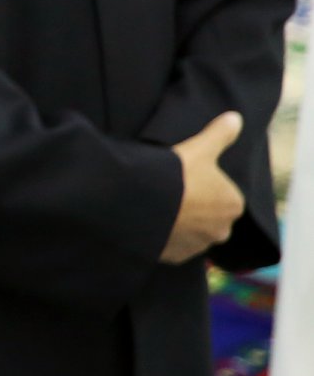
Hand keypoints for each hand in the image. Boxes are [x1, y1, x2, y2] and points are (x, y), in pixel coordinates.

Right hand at [162, 111, 247, 263]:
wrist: (139, 203)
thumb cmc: (175, 174)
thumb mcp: (198, 148)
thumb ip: (220, 134)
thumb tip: (236, 118)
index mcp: (233, 204)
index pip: (222, 194)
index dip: (203, 184)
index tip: (184, 177)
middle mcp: (222, 230)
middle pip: (208, 216)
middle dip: (194, 208)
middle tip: (170, 191)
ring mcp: (198, 246)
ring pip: (191, 232)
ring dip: (180, 223)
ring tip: (157, 205)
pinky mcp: (175, 257)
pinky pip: (172, 245)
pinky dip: (164, 236)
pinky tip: (151, 220)